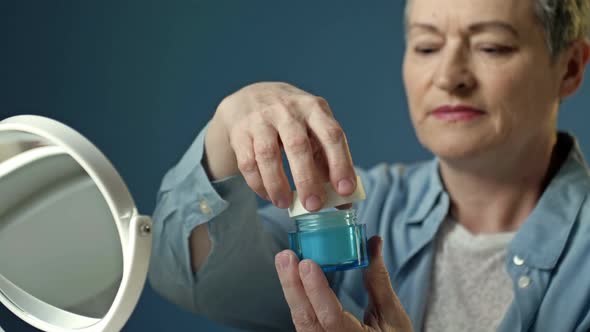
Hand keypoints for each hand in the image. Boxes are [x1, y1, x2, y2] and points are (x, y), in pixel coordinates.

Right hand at [205, 82, 355, 210]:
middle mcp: (288, 110)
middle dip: (307, 180)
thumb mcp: (313, 130)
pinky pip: (247, 162)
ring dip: (277, 184)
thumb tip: (344, 202)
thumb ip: (328, 163)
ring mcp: (261, 119)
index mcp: (314, 109)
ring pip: (267, 154)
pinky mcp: (240, 132)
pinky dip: (258, 184)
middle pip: (298, 145)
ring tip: (285, 204)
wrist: (250, 99)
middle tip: (313, 206)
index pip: (332, 135)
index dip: (340, 164)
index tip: (345, 191)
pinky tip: (268, 195)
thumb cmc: (292, 121)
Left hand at [274, 236, 412, 331]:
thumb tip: (373, 243)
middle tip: (286, 257)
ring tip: (285, 261)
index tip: (307, 264)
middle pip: (306, 318)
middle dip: (293, 285)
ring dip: (291, 289)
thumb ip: (378, 279)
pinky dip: (297, 298)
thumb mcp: (392, 314)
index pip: (330, 317)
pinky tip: (292, 278)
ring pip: (300, 320)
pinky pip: (303, 320)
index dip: (317, 290)